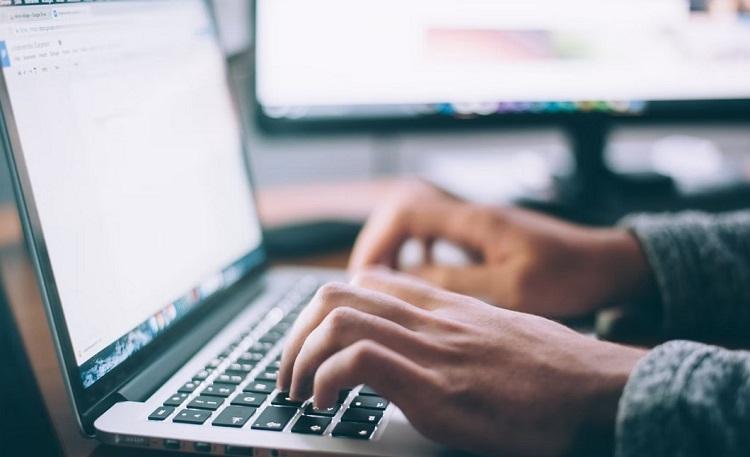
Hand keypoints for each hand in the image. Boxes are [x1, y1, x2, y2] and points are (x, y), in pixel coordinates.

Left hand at [278, 269, 646, 456]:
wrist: (601, 391)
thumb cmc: (557, 371)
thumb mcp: (500, 336)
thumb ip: (459, 333)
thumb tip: (433, 349)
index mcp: (445, 307)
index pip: (367, 282)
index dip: (326, 309)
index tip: (315, 343)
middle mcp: (431, 319)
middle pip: (337, 294)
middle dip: (296, 334)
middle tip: (290, 372)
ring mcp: (432, 349)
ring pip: (337, 319)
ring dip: (300, 357)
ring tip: (298, 392)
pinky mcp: (436, 387)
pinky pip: (358, 361)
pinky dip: (326, 380)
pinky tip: (326, 404)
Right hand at [349, 182, 653, 316]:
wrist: (610, 265)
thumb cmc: (570, 276)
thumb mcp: (512, 289)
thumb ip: (458, 282)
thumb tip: (407, 281)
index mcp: (475, 220)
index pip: (406, 212)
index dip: (377, 241)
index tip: (365, 276)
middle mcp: (472, 215)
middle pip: (403, 212)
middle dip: (378, 245)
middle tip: (367, 283)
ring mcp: (478, 224)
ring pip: (418, 224)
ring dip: (397, 249)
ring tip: (386, 283)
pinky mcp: (486, 237)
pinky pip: (437, 237)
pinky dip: (419, 254)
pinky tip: (421, 278)